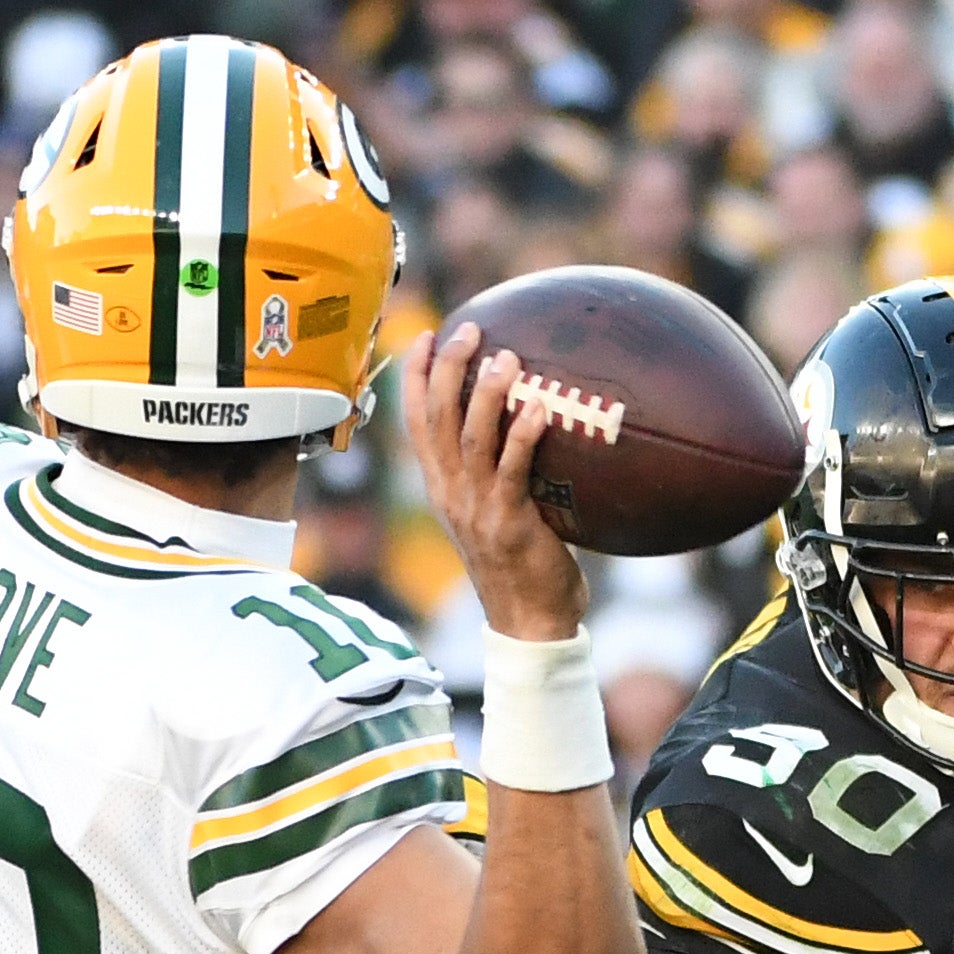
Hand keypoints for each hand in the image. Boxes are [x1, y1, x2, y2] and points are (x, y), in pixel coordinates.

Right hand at [402, 324, 588, 642]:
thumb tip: (530, 422)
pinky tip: (539, 407)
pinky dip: (523, 435)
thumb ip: (500, 473)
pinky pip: (513, 469)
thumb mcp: (496, 514)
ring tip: (505, 356)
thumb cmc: (523, 566)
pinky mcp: (510, 522)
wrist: (529, 623)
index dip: (414, 377)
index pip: (415, 422)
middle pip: (436, 418)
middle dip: (447, 368)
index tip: (424, 336)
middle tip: (469, 330)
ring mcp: (477, 508)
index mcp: (441, 489)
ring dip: (486, 393)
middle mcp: (451, 494)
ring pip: (470, 437)